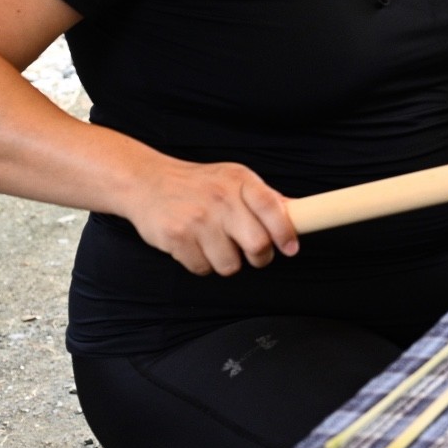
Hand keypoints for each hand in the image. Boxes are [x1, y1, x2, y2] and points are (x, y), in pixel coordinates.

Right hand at [124, 157, 297, 276]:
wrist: (147, 182)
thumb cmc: (198, 184)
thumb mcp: (234, 179)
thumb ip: (265, 198)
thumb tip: (300, 213)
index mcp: (239, 182)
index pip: (271, 207)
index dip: (285, 232)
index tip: (290, 247)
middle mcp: (220, 199)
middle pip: (256, 244)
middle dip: (260, 257)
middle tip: (254, 254)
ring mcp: (197, 220)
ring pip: (230, 264)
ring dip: (228, 262)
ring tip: (218, 245)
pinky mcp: (176, 238)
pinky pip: (202, 269)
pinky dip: (202, 264)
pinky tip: (196, 246)